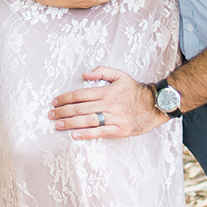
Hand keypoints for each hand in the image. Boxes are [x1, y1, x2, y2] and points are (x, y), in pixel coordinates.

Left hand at [48, 66, 168, 138]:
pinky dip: (85, 134)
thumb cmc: (136, 90)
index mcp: (106, 91)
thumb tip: (84, 74)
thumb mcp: (120, 75)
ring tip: (58, 125)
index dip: (65, 98)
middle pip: (80, 108)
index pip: (80, 94)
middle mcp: (108, 104)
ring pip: (87, 121)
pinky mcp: (120, 130)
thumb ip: (102, 71)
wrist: (155, 104)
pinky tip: (74, 135)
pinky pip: (100, 133)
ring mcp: (114, 118)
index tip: (55, 102)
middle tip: (51, 115)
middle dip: (63, 111)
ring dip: (70, 123)